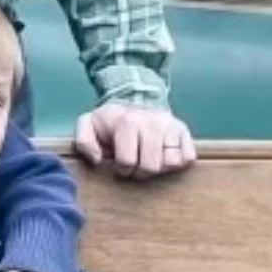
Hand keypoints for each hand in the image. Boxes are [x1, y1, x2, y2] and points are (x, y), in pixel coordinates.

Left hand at [74, 104, 196, 178]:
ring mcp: (171, 126)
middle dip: (140, 172)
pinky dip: (177, 162)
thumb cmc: (111, 121)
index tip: (118, 164)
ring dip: (158, 167)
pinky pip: (188, 157)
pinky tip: (163, 156)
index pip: (127, 162)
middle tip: (135, 165)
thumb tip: (97, 160)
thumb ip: (84, 142)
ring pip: (171, 162)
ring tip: (148, 159)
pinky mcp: (184, 132)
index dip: (121, 169)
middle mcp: (152, 122)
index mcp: (127, 122)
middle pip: (151, 166)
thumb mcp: (88, 125)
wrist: (135, 100)